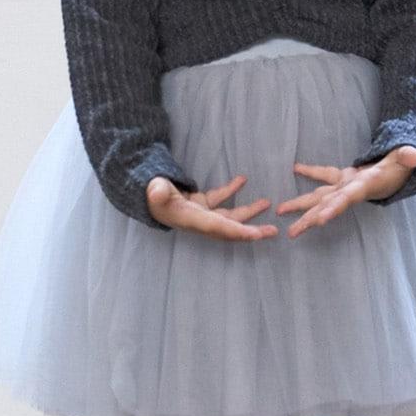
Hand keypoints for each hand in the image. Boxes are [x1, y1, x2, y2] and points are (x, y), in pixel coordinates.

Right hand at [146, 173, 279, 240]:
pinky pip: (219, 200)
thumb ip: (157, 191)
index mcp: (192, 219)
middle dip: (251, 230)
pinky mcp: (198, 203)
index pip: (219, 227)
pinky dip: (231, 191)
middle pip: (230, 229)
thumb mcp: (153, 191)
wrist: (142, 193)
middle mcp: (199, 220)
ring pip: (229, 216)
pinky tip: (242, 180)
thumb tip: (158, 191)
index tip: (258, 234)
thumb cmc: (149, 193)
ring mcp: (200, 213)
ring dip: (248, 211)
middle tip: (273, 231)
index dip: (238, 232)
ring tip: (266, 203)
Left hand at [276, 146, 415, 237]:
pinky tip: (296, 169)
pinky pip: (324, 176)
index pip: (346, 200)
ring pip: (318, 197)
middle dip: (308, 219)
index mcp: (362, 187)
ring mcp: (344, 186)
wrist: (400, 171)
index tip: (319, 221)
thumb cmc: (401, 167)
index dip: (333, 210)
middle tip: (291, 232)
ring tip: (281, 212)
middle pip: (326, 207)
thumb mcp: (405, 161)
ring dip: (300, 205)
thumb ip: (408, 157)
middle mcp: (349, 191)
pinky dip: (310, 172)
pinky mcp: (343, 178)